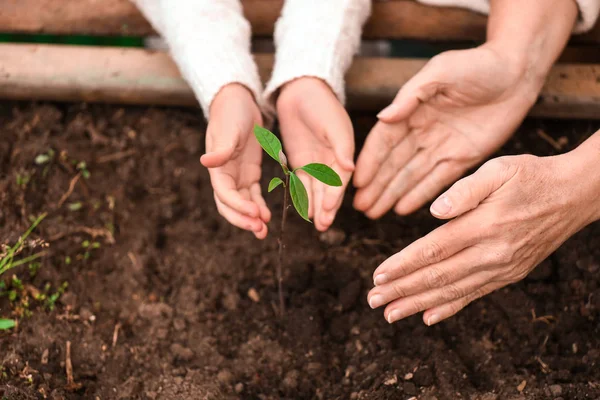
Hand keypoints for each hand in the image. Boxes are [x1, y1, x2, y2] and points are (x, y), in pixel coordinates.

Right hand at [200, 83, 270, 238]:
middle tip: (260, 230)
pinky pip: (253, 196)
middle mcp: (225, 176)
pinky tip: (268, 217)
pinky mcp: (249, 174)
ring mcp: (237, 176)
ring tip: (264, 231)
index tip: (255, 214)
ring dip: (251, 219)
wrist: (238, 102)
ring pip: (242, 205)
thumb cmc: (231, 113)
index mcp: (217, 168)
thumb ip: (221, 148)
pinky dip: (259, 207)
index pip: (224, 194)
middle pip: (230, 206)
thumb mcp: (228, 129)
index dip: (238, 207)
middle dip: (243, 220)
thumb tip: (205, 162)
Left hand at [277, 77, 354, 230]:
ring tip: (317, 224)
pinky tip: (305, 211)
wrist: (300, 91)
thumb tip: (351, 168)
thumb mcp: (333, 124)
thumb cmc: (321, 104)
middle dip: (327, 208)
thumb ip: (342, 146)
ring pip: (317, 191)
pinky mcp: (301, 162)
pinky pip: (303, 184)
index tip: (329, 210)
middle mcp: (332, 162)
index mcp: (344, 153)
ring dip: (317, 207)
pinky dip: (304, 198)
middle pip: (330, 189)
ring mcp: (316, 163)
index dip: (335, 195)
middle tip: (323, 226)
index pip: (340, 179)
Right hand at [353, 44, 542, 218]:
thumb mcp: (440, 72)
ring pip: (411, 176)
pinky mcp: (463, 158)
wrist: (517, 72)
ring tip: (374, 213)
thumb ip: (410, 96)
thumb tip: (382, 118)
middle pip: (393, 164)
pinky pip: (437, 181)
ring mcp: (442, 146)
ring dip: (392, 194)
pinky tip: (402, 209)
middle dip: (376, 185)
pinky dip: (420, 195)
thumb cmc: (476, 65)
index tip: (356, 181)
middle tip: (359, 207)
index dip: (370, 162)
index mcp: (412, 110)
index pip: (384, 141)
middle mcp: (422, 131)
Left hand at [366, 150, 599, 324]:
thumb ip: (464, 190)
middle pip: (438, 276)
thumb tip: (434, 211)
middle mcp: (493, 252)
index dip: (403, 264)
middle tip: (373, 300)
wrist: (575, 195)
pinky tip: (428, 317)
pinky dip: (450, 307)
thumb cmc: (531, 176)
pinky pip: (475, 295)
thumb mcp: (499, 169)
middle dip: (402, 290)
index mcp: (485, 224)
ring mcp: (502, 267)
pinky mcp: (510, 274)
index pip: (434, 250)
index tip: (378, 275)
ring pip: (453, 291)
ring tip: (390, 313)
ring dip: (418, 304)